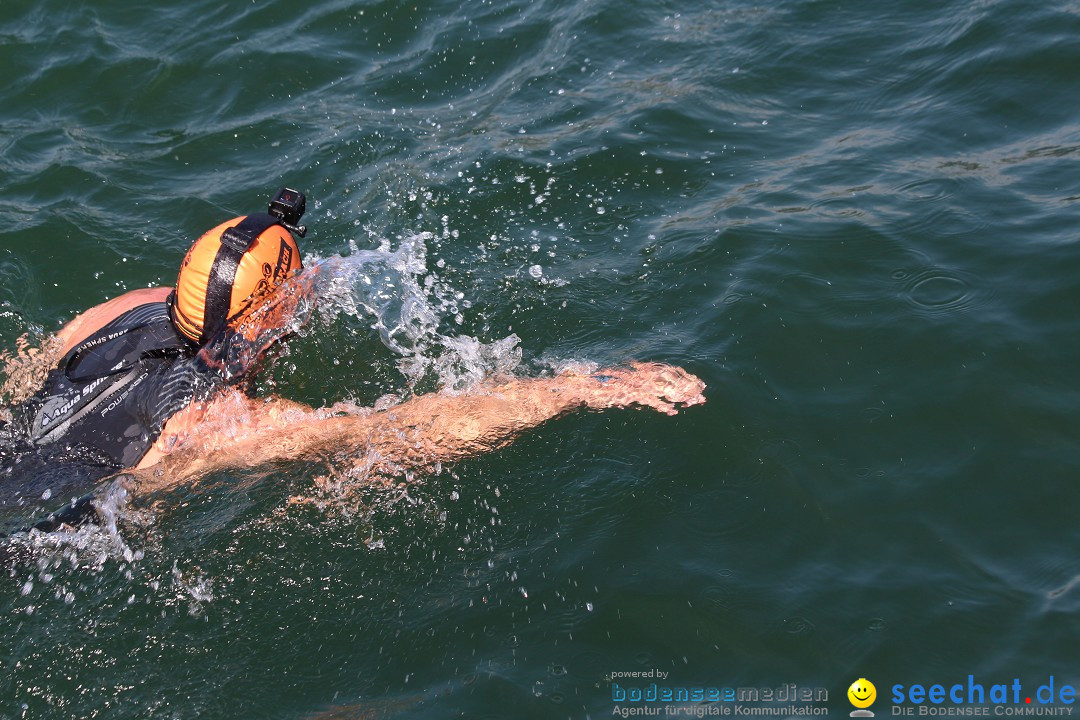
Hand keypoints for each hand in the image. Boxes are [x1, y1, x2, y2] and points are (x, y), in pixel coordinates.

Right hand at [573, 362, 705, 414]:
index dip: (683, 376)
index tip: (697, 383)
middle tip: (702, 396)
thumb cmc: (593, 388)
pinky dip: (660, 405)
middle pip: (668, 377)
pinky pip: (647, 399)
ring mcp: (630, 381)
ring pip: (661, 387)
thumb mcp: (616, 386)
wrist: (573, 388)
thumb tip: (647, 394)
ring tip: (694, 402)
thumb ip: (632, 388)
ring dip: (679, 395)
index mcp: (636, 369)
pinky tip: (672, 411)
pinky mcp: (624, 392)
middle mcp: (635, 372)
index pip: (666, 370)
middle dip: (687, 385)